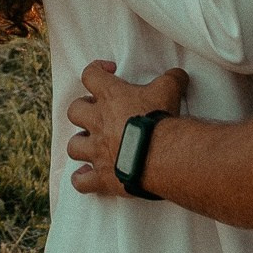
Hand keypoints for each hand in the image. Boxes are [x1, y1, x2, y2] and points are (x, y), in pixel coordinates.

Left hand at [65, 60, 189, 195]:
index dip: (96, 70)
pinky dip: (81, 180)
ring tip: (92, 146)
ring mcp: (97, 151)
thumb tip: (178, 74)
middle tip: (97, 114)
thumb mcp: (170, 91)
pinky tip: (85, 176)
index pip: (90, 75)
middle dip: (82, 111)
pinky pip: (82, 181)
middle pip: (74, 111)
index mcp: (111, 97)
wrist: (162, 155)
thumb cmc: (162, 120)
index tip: (108, 73)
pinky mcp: (102, 177)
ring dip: (80, 145)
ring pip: (74, 146)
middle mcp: (98, 122)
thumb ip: (172, 78)